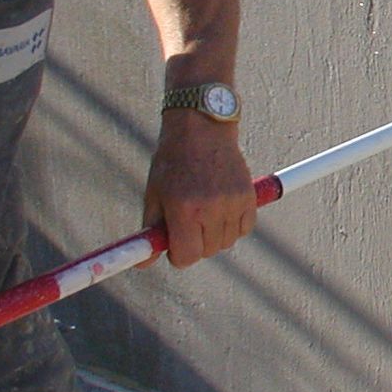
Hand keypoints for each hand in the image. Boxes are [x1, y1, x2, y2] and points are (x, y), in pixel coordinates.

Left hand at [142, 113, 255, 267]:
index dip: (179, 255)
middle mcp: (210, 208)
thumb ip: (151, 231)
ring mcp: (232, 202)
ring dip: (215, 235)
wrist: (202, 129)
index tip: (175, 244)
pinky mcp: (248, 196)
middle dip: (196, 244)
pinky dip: (234, 225)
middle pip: (208, 251)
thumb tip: (143, 263)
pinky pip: (245, 228)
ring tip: (205, 211)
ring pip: (227, 241)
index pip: (187, 256)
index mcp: (183, 209)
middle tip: (189, 223)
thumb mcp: (155, 194)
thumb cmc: (173, 161)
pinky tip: (222, 208)